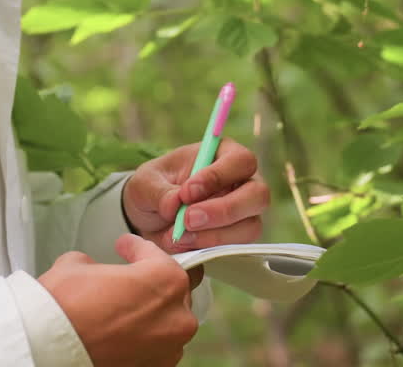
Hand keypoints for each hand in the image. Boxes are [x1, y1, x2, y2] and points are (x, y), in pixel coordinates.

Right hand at [38, 234, 199, 366]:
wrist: (50, 348)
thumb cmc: (65, 308)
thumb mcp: (76, 264)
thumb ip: (98, 264)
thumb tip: (95, 271)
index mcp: (166, 281)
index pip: (156, 256)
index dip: (136, 248)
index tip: (127, 247)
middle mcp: (176, 317)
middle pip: (172, 292)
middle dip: (151, 282)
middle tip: (128, 277)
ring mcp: (168, 348)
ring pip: (167, 323)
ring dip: (149, 313)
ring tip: (123, 308)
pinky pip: (155, 347)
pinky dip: (141, 338)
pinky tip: (120, 332)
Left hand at [123, 139, 269, 251]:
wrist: (148, 217)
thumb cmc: (152, 188)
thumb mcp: (144, 183)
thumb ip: (158, 191)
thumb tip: (174, 204)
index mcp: (223, 153)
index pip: (240, 160)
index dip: (218, 176)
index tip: (187, 192)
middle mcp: (242, 181)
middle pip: (258, 194)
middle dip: (224, 210)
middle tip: (188, 220)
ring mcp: (243, 212)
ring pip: (250, 226)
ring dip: (214, 235)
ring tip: (179, 236)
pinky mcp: (236, 237)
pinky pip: (237, 247)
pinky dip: (209, 248)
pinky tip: (185, 244)